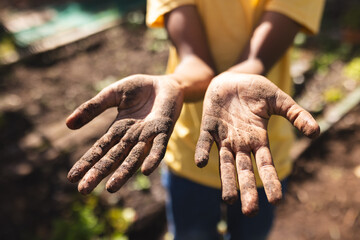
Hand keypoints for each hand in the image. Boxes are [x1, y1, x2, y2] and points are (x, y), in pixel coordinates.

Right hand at [66, 74, 183, 193]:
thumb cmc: (139, 88)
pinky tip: (146, 171)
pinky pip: (159, 147)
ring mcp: (148, 136)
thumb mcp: (112, 95)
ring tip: (110, 188)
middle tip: (83, 190)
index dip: (87, 162)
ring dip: (123, 173)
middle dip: (99, 173)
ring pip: (134, 157)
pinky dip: (153, 158)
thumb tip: (68, 124)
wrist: (165, 81)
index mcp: (118, 130)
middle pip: (113, 158)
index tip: (72, 178)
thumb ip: (93, 108)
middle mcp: (132, 137)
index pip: (100, 149)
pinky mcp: (164, 130)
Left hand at [195, 72, 318, 214]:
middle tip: (250, 212)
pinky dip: (203, 151)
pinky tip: (202, 162)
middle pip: (244, 170)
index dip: (270, 181)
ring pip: (224, 162)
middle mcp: (240, 142)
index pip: (265, 164)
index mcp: (258, 139)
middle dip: (247, 189)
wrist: (232, 78)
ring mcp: (223, 136)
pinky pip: (204, 142)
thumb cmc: (256, 90)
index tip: (276, 200)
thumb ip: (295, 114)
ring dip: (226, 180)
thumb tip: (316, 132)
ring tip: (228, 200)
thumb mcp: (279, 100)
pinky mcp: (209, 126)